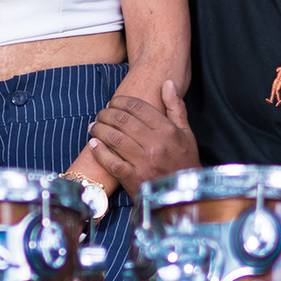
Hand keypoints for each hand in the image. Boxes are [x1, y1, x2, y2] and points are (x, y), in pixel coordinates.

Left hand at [86, 80, 198, 197]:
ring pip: (114, 138)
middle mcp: (155, 144)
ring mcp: (143, 162)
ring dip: (99, 129)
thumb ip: (176, 108)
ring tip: (94, 127)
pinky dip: (99, 152)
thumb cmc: (184, 162)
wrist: (184, 196)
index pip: (138, 107)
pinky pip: (110, 162)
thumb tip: (167, 84)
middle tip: (101, 114)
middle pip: (122, 120)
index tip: (113, 102)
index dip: (120, 101)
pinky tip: (93, 145)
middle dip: (106, 113)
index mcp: (168, 131)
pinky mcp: (133, 179)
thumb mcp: (187, 134)